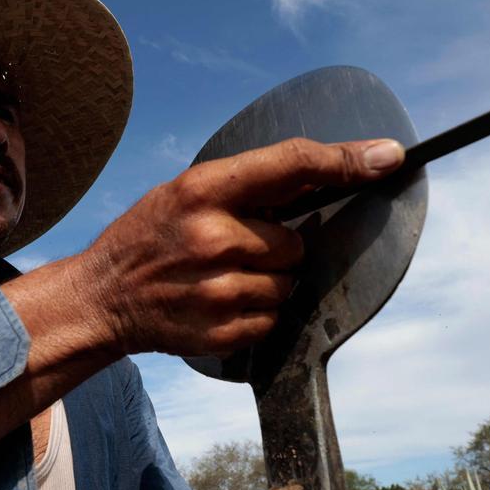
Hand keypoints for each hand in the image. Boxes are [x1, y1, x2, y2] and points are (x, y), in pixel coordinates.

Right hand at [77, 137, 404, 355]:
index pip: (291, 165)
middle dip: (277, 247)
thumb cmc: (150, 236)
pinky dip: (256, 312)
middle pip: (296, 243)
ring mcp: (216, 290)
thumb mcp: (185, 192)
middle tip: (234, 248)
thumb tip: (327, 173)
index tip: (387, 157)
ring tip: (222, 278)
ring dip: (268, 282)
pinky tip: (218, 303)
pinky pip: (273, 318)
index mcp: (202, 191)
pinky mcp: (221, 332)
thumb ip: (247, 185)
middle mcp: (211, 238)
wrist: (101, 298)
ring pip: (288, 284)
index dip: (345, 160)